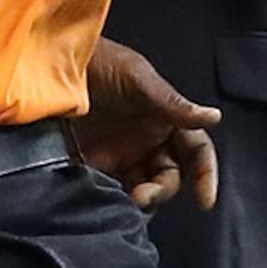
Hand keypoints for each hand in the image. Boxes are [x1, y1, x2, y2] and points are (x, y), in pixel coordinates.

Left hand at [75, 38, 219, 211]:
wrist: (52, 65)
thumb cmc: (102, 65)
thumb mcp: (140, 81)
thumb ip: (174, 105)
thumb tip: (214, 117)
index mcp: (166, 121)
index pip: (195, 151)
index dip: (204, 175)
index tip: (204, 201)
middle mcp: (149, 141)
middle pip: (169, 177)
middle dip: (161, 191)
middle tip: (143, 196)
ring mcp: (121, 156)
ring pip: (143, 189)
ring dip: (141, 200)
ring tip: (127, 202)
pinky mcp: (95, 167)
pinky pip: (113, 191)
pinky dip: (115, 201)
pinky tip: (109, 203)